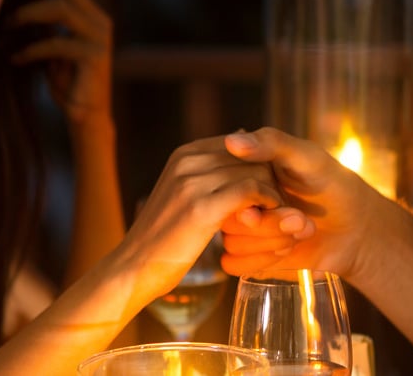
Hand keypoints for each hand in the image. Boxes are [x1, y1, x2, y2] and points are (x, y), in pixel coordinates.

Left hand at [11, 0, 112, 123]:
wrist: (85, 116)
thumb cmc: (67, 81)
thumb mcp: (54, 46)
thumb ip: (46, 25)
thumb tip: (14, 3)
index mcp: (91, 15)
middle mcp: (100, 22)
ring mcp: (99, 39)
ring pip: (61, 9)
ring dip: (29, 14)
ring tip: (9, 25)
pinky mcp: (94, 58)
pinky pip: (57, 43)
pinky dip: (32, 49)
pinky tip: (17, 58)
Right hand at [120, 136, 310, 295]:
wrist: (133, 269)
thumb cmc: (163, 239)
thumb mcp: (181, 197)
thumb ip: (207, 176)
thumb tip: (238, 152)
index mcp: (184, 154)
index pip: (240, 144)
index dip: (260, 166)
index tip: (269, 190)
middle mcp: (187, 160)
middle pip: (251, 156)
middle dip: (270, 178)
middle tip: (279, 205)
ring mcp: (192, 182)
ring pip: (255, 171)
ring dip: (273, 193)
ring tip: (278, 214)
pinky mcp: (201, 207)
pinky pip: (250, 191)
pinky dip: (267, 203)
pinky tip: (268, 219)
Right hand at [220, 127, 412, 282]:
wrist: (355, 228)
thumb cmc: (332, 185)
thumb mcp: (307, 157)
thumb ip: (271, 144)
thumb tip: (231, 140)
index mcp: (243, 171)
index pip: (223, 185)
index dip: (250, 197)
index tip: (280, 199)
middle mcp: (237, 199)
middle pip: (227, 218)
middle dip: (269, 224)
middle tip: (300, 219)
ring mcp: (242, 229)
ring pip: (231, 243)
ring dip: (271, 241)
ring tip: (301, 231)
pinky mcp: (248, 256)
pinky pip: (232, 264)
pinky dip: (262, 260)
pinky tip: (288, 249)